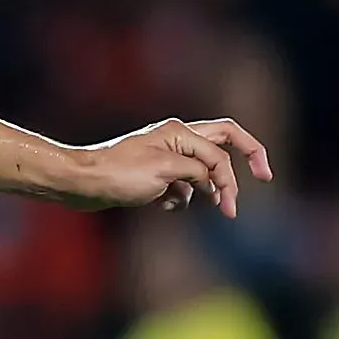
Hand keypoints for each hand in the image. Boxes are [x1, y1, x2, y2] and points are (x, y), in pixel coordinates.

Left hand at [65, 118, 274, 215]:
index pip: (225, 146)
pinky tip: (165, 206)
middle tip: (257, 184)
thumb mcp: (166, 171)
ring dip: (204, 191)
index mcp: (180, 132)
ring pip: (201, 172)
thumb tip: (212, 181)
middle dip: (237, 168)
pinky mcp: (153, 175)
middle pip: (222, 147)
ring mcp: (164, 157)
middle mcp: (175, 140)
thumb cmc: (118, 175)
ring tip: (193, 205)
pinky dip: (181, 198)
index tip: (252, 190)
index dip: (241, 169)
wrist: (81, 184)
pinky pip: (181, 186)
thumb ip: (198, 171)